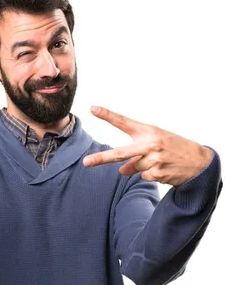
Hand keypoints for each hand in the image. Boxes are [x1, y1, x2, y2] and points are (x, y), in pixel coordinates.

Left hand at [83, 106, 212, 185]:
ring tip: (161, 161)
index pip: (124, 122)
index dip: (108, 115)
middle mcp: (149, 144)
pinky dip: (151, 175)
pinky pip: (144, 176)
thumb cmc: (173, 148)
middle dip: (102, 158)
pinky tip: (165, 169)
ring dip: (144, 167)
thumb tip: (120, 171)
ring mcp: (153, 160)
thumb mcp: (155, 145)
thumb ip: (135, 155)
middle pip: (120, 153)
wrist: (199, 162)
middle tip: (86, 162)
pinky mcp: (157, 173)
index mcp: (148, 131)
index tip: (92, 108)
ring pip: (134, 167)